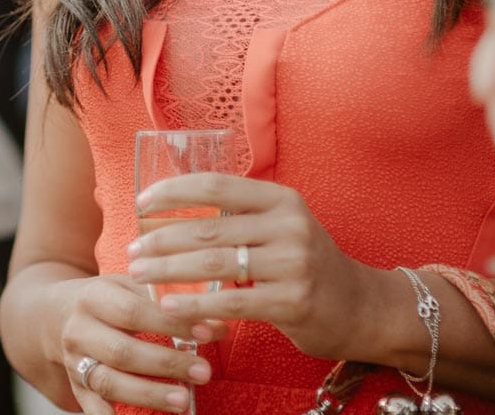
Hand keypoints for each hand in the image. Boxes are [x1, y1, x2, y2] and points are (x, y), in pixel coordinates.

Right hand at [45, 273, 217, 414]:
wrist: (57, 313)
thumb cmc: (109, 300)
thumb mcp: (129, 287)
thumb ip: (168, 300)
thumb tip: (218, 323)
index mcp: (94, 296)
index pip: (134, 311)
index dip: (171, 323)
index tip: (206, 332)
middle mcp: (79, 329)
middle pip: (122, 351)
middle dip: (166, 363)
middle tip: (204, 372)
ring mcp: (74, 360)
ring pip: (109, 382)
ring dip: (148, 393)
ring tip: (183, 401)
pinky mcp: (75, 386)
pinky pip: (92, 407)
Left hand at [126, 173, 383, 362]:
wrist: (362, 307)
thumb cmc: (307, 265)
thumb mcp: (282, 226)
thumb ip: (241, 216)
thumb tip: (173, 211)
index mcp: (281, 199)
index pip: (216, 186)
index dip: (174, 191)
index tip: (141, 203)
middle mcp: (289, 225)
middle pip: (209, 228)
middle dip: (161, 239)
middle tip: (131, 251)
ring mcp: (294, 264)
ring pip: (215, 263)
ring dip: (168, 269)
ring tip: (138, 274)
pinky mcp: (293, 301)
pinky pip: (232, 302)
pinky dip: (195, 304)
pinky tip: (168, 306)